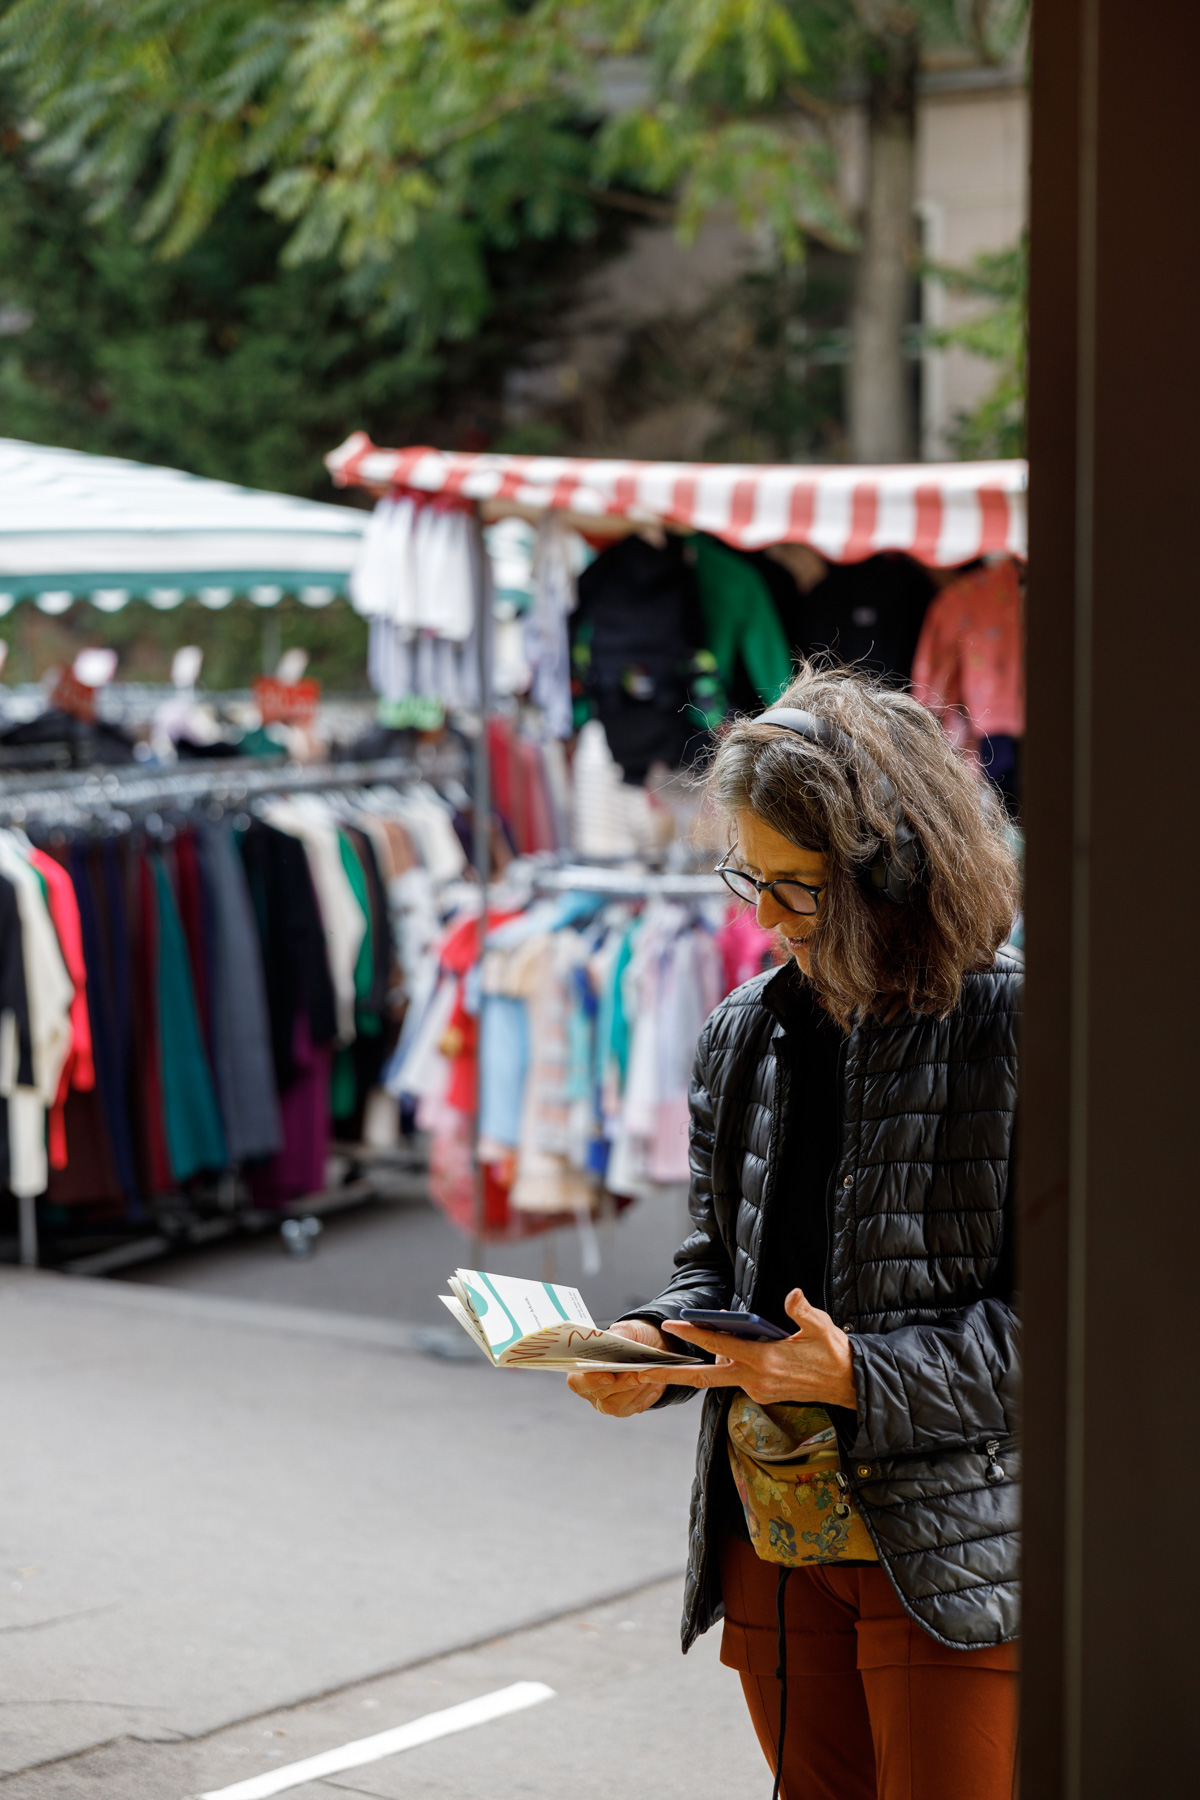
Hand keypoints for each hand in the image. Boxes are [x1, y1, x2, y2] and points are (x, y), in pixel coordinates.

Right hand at [566, 1320, 670, 1416]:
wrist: (654, 1347)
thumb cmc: (634, 1337)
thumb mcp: (627, 1329)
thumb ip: (619, 1334)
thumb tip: (615, 1340)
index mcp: (582, 1368)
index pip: (577, 1381)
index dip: (590, 1381)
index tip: (608, 1376)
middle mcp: (591, 1388)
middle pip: (598, 1396)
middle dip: (619, 1385)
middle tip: (635, 1375)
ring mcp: (606, 1400)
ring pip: (614, 1406)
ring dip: (632, 1392)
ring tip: (646, 1378)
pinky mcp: (624, 1408)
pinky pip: (631, 1408)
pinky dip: (643, 1396)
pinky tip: (652, 1384)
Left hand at [640, 1289, 857, 1411]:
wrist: (850, 1385)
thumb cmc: (834, 1353)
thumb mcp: (821, 1327)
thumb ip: (802, 1311)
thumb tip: (792, 1295)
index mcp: (765, 1360)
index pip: (720, 1346)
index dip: (694, 1334)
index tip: (671, 1326)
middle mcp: (755, 1379)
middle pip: (704, 1377)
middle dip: (671, 1374)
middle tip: (640, 1371)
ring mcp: (757, 1389)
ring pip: (720, 1374)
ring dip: (706, 1359)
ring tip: (693, 1335)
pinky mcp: (762, 1394)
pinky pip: (735, 1376)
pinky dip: (726, 1363)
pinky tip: (726, 1347)